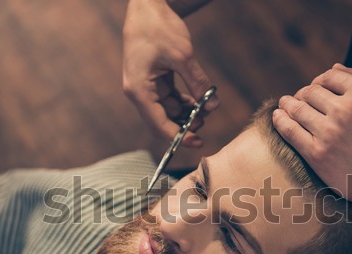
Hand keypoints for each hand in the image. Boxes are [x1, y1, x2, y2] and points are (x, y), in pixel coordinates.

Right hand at [123, 0, 218, 146]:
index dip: (178, 136)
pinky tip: (199, 100)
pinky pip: (170, 98)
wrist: (147, 6)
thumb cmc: (157, 27)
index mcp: (139, 89)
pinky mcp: (154, 80)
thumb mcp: (183, 56)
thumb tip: (212, 105)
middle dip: (184, 124)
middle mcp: (139, 92)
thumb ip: (198, 82)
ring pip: (168, 110)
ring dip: (186, 113)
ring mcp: (146, 86)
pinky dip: (185, 101)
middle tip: (205, 122)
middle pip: (162, 120)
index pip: (158, 123)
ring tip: (206, 108)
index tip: (197, 142)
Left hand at [273, 63, 351, 217]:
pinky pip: (289, 130)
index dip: (320, 81)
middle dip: (305, 94)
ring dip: (288, 104)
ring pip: (297, 108)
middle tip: (301, 100)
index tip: (317, 88)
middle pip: (311, 91)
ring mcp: (329, 132)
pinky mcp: (316, 153)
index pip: (329, 76)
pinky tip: (277, 116)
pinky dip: (280, 120)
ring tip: (284, 105)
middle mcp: (345, 110)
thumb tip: (335, 67)